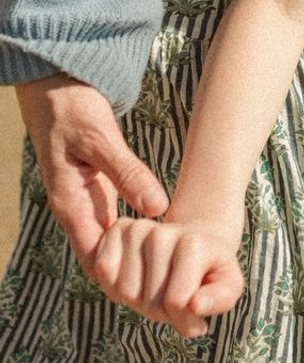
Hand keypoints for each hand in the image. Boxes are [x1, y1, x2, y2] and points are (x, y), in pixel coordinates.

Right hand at [15, 74, 168, 267]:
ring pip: (112, 242)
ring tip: (173, 267)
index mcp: (71, 205)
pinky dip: (136, 234)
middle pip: (104, 258)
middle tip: (171, 284)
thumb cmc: (74, 112)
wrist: (58, 89)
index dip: (122, 278)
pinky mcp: (98, 189)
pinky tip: (163, 236)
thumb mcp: (101, 140)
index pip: (95, 259)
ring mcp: (87, 201)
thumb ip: (128, 172)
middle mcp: (78, 210)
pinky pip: (116, 223)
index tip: (156, 286)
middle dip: (133, 275)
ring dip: (137, 257)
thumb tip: (156, 208)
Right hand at [90, 214, 244, 336]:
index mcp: (195, 244)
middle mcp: (164, 233)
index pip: (175, 301)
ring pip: (122, 291)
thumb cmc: (211, 269)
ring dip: (136, 300)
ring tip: (157, 286)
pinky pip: (100, 270)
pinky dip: (112, 284)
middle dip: (159, 311)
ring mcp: (138, 228)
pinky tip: (135, 276)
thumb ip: (220, 298)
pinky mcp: (118, 228)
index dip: (181, 317)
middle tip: (174, 295)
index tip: (195, 307)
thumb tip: (196, 305)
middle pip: (146, 300)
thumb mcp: (228, 285)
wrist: (196, 241)